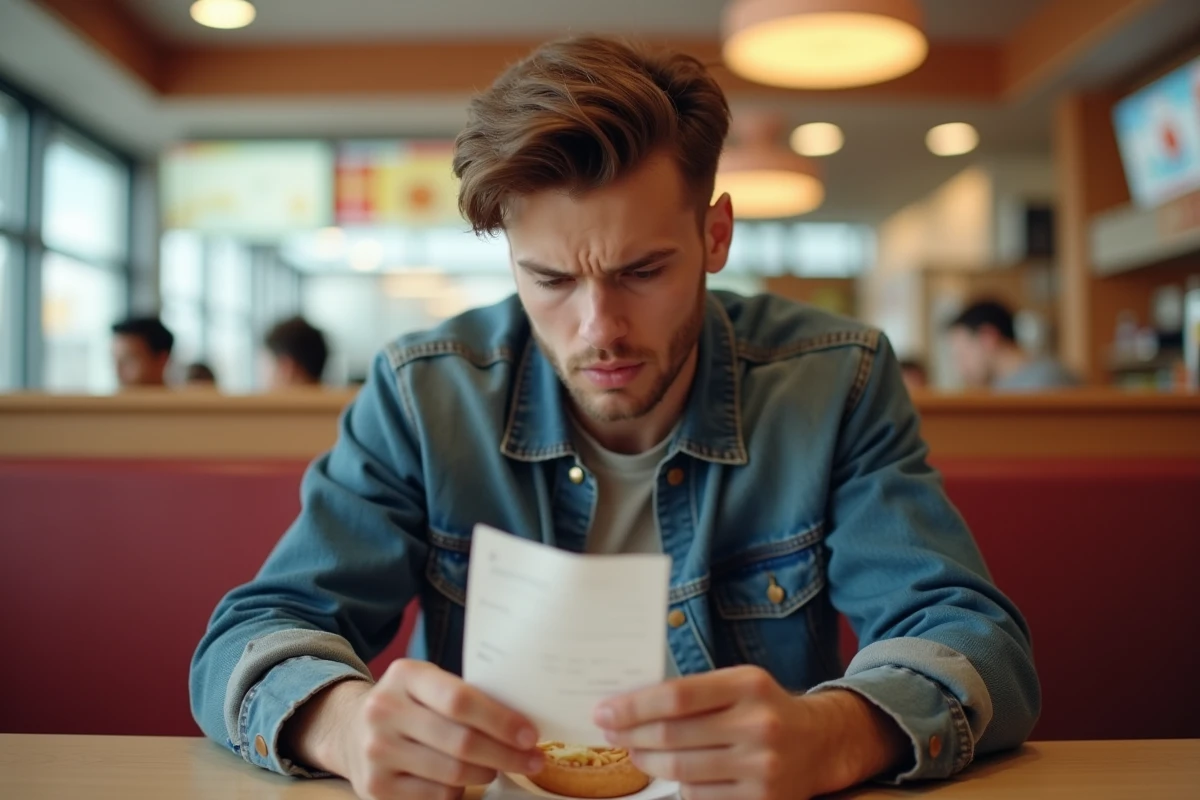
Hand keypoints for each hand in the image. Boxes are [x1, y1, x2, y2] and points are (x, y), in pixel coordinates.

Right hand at [281, 660, 544, 799]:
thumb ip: (464, 695)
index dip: (501, 721)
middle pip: (461, 741)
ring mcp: (377, 751)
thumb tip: (521, 721)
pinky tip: (464, 781)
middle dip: (506, 754)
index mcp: (405, 675)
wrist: (349, 729)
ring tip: (498, 767)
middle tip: (531, 760)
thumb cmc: (407, 704)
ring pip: (452, 773)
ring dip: (487, 773)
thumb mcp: (426, 684)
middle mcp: (385, 710)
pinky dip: (459, 791)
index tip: (530, 735)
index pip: (460, 699)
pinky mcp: (375, 786)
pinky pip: (436, 796)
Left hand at [594, 665, 906, 799]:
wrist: (821, 744)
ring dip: (648, 762)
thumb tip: (629, 706)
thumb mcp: (738, 684)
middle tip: (608, 732)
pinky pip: (701, 796)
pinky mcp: (763, 799)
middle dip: (631, 735)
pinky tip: (672, 772)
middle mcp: (759, 725)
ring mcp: (763, 767)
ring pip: (682, 771)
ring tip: (634, 751)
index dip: (633, 706)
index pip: (676, 696)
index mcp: (748, 685)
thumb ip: (692, 692)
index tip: (604, 711)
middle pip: (673, 736)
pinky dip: (679, 786)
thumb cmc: (764, 709)